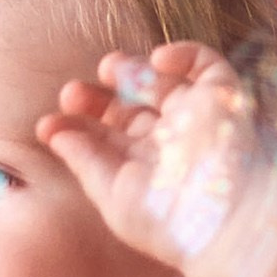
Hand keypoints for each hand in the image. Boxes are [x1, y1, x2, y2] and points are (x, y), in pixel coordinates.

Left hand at [37, 42, 265, 276]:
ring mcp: (198, 119)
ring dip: (132, 71)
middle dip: (99, 99)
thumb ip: (86, 162)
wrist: (228, 221)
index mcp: (147, 171)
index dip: (77, 129)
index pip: (108, 141)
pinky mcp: (225, 99)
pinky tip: (157, 60)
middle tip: (72, 93)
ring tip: (107, 67)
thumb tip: (55, 134)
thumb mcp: (115, 196)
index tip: (48, 124)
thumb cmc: (170, 222)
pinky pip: (206, 66)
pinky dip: (183, 54)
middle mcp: (172, 144)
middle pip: (130, 110)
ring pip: (162, 84)